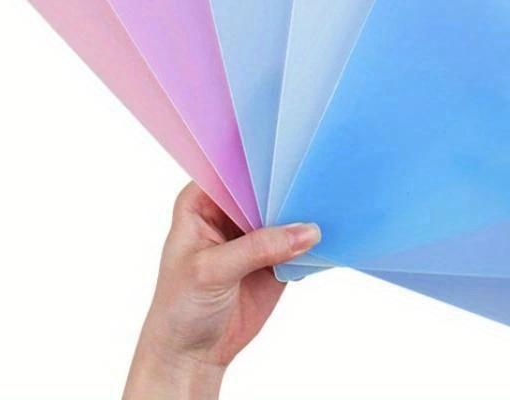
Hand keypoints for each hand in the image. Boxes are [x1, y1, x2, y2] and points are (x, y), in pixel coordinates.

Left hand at [123, 182, 319, 399]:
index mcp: (201, 202)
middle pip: (263, 188)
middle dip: (286, 185)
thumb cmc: (180, 307)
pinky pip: (298, 241)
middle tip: (315, 177)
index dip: (257, 161)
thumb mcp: (211, 271)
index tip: (287, 153)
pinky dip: (312, 239)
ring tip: (329, 202)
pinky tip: (329, 232)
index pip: (232, 170)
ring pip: (283, 212)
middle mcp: (229, 211)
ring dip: (303, 211)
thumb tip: (307, 231)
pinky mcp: (275, 256)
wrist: (192, 356)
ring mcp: (254, 234)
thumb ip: (258, 248)